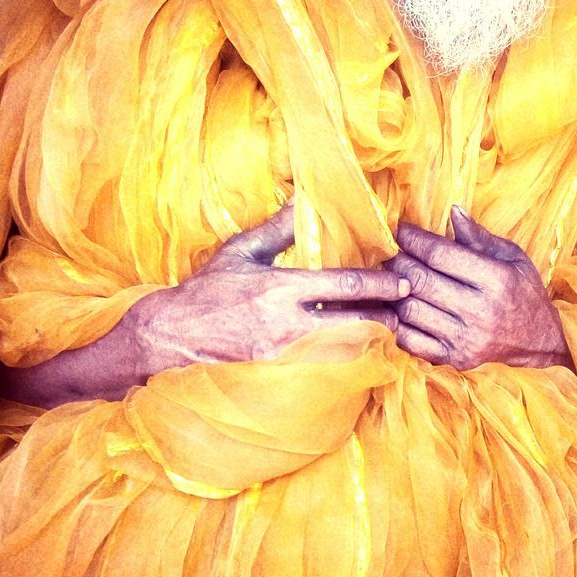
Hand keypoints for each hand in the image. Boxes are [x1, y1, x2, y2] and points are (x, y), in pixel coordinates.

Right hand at [126, 203, 408, 370]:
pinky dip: (345, 361)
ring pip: (345, 352)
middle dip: (386, 319)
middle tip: (404, 312)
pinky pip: (324, 369)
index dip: (379, 285)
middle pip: (355, 325)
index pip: (343, 286)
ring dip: (370, 342)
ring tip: (388, 332)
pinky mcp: (279, 375)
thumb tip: (303, 201)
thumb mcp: (240, 252)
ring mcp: (284, 355)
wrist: (172, 336)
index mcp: (280, 288)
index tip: (402, 281)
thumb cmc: (207, 290)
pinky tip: (357, 354)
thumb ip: (276, 230)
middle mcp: (286, 324)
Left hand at [384, 206, 568, 369]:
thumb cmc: (524, 292)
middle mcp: (479, 311)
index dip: (413, 239)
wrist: (539, 342)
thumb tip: (453, 210)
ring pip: (410, 310)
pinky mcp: (454, 359)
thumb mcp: (512, 257)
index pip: (440, 255)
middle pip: (420, 280)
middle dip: (397, 261)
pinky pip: (410, 341)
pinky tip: (397, 308)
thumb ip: (479, 237)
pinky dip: (396, 323)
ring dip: (393, 291)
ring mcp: (465, 339)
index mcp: (496, 280)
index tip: (399, 229)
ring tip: (390, 277)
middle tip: (389, 251)